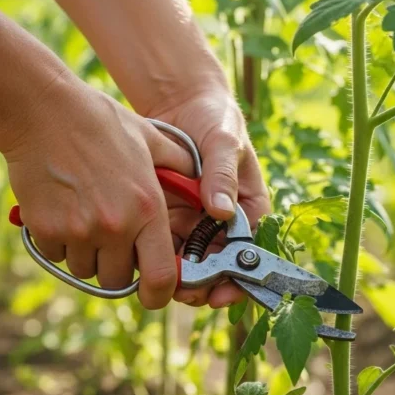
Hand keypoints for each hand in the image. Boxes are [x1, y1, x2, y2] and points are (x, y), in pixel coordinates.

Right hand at [6, 71, 195, 309]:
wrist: (43, 110)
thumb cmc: (99, 122)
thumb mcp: (151, 139)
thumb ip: (180, 167)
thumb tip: (200, 184)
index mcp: (147, 209)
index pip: (160, 277)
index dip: (159, 295)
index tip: (154, 294)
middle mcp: (115, 226)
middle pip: (118, 280)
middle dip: (117, 269)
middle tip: (113, 244)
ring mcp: (78, 230)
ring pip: (86, 270)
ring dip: (88, 256)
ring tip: (87, 221)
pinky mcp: (46, 229)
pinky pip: (58, 256)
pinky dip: (60, 244)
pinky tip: (63, 213)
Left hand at [149, 86, 270, 308]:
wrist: (181, 101)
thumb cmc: (214, 117)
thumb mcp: (224, 141)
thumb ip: (222, 173)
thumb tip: (221, 210)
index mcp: (249, 208)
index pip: (250, 253)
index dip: (238, 279)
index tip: (221, 293)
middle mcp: (225, 222)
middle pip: (218, 266)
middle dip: (203, 284)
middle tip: (184, 292)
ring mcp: (197, 221)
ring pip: (190, 261)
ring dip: (177, 275)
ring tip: (163, 281)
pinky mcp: (170, 217)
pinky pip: (164, 243)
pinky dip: (155, 254)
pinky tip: (144, 258)